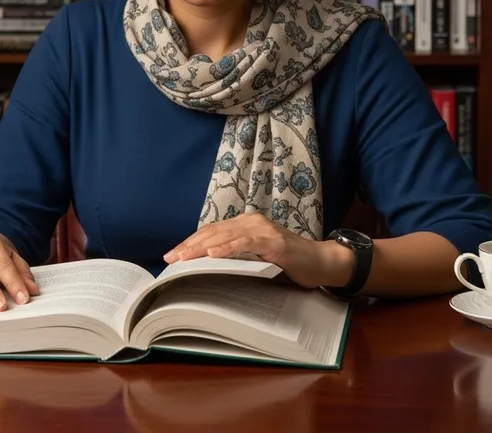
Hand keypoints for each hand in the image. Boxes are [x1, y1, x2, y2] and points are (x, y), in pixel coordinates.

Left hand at [162, 213, 354, 289]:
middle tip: (170, 257)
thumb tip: (206, 269)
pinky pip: (246, 243)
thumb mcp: (256, 259)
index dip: (190, 242)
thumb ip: (237, 258)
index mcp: (245, 225)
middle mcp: (251, 222)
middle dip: (189, 245)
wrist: (320, 263)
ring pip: (225, 235)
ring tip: (184, 257)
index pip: (211, 231)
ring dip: (202, 246)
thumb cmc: (288, 264)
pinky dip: (228, 247)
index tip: (172, 255)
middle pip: (213, 231)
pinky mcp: (274, 242)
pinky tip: (213, 253)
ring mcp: (263, 230)